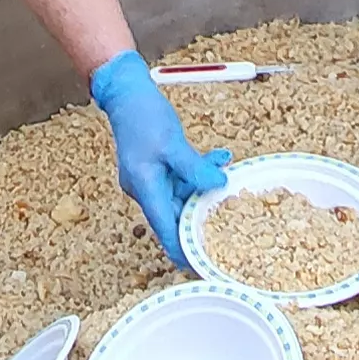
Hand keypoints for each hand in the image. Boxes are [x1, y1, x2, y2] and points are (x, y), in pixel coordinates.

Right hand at [88, 49, 230, 266]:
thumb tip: (219, 185)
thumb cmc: (143, 116)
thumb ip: (195, 168)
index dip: (184, 251)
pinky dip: (197, 171)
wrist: (126, 93)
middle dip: (203, 214)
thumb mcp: (173, 144)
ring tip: (226, 168)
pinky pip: (180, 177)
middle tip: (232, 217)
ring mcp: (149, 179)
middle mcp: (145, 190)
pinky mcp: (155, 168)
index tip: (203, 266)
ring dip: (204, 185)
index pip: (166, 231)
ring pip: (182, 193)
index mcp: (145, 189)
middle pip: (176, 214)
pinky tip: (216, 158)